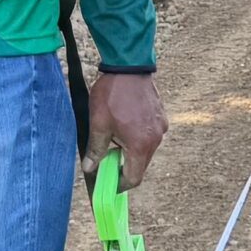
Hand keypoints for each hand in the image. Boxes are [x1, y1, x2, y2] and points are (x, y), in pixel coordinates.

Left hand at [85, 72, 167, 189]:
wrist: (129, 66)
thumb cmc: (112, 94)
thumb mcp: (98, 123)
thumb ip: (95, 149)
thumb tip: (90, 168)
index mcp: (141, 145)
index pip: (134, 177)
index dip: (120, 184)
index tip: (109, 183)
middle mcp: (155, 139)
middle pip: (141, 164)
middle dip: (124, 165)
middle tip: (106, 159)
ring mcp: (160, 127)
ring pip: (145, 149)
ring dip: (131, 150)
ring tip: (114, 136)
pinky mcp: (161, 116)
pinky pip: (150, 134)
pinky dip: (138, 136)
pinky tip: (124, 124)